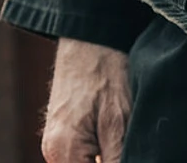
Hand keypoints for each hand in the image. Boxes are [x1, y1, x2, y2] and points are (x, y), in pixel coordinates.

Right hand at [40, 37, 131, 162]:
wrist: (89, 36)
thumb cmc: (105, 72)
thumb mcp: (120, 120)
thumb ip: (119, 160)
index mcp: (65, 152)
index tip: (132, 157)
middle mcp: (54, 153)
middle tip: (129, 147)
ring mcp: (56, 145)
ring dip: (108, 161)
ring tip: (126, 141)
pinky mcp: (64, 137)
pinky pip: (83, 159)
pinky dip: (101, 158)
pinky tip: (117, 142)